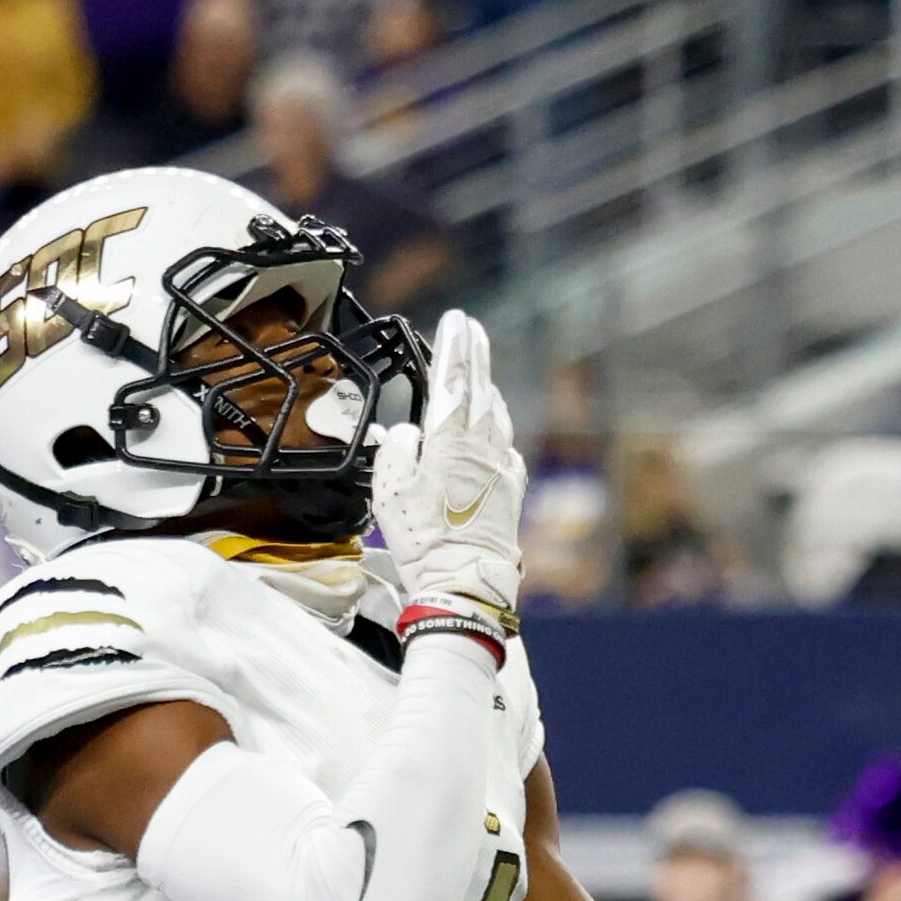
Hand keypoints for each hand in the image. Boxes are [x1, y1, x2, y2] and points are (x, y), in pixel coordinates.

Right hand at [373, 310, 526, 660]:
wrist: (464, 581)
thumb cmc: (424, 538)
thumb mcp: (390, 489)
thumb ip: (398, 450)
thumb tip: (410, 434)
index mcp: (451, 440)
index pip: (454, 380)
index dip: (454, 347)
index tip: (457, 320)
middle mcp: (482, 447)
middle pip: (481, 390)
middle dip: (476, 356)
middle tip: (473, 329)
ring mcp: (501, 469)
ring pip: (498, 416)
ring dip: (489, 389)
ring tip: (481, 373)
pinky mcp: (510, 492)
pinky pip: (506, 449)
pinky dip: (499, 431)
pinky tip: (496, 432)